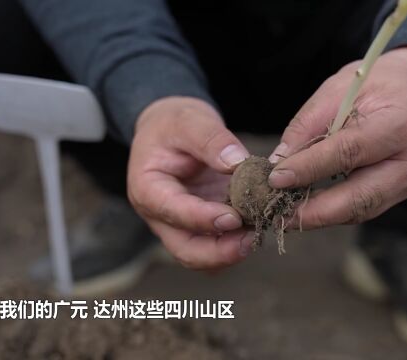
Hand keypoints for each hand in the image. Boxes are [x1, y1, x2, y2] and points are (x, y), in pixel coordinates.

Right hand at [128, 96, 251, 269]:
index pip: (172, 212)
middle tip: (251, 240)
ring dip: (230, 252)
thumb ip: (211, 139)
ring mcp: (182, 225)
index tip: (233, 217)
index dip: (203, 219)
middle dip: (218, 252)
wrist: (172, 131)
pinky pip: (218, 244)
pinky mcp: (202, 226)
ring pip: (203, 255)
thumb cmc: (174, 124)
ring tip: (258, 235)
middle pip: (185, 249)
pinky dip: (236, 242)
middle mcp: (161, 215)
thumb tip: (237, 162)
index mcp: (148, 189)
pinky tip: (258, 227)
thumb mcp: (189, 120)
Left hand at [268, 48, 406, 227]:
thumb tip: (278, 163)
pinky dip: (334, 211)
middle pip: (359, 198)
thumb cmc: (379, 82)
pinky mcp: (404, 192)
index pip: (348, 153)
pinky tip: (308, 209)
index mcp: (402, 124)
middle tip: (277, 217)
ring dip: (321, 217)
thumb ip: (308, 125)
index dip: (308, 169)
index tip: (274, 179)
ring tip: (285, 216)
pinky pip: (365, 207)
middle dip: (314, 213)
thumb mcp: (340, 88)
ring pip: (361, 210)